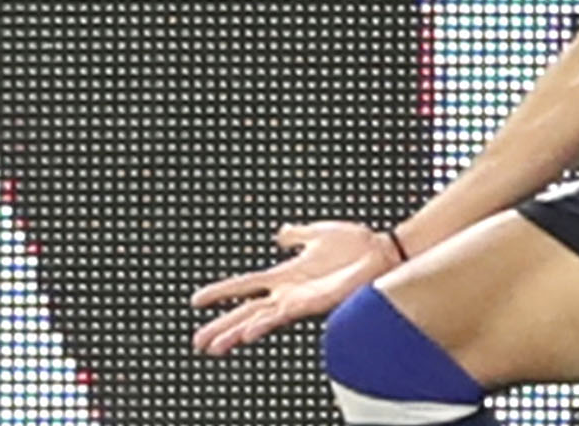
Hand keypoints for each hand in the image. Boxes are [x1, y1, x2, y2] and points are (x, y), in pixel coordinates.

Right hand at [190, 221, 400, 354]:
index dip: (221, 292)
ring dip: (236, 333)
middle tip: (198, 342)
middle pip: (247, 311)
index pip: (245, 286)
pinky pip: (283, 316)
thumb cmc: (357, 244)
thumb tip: (279, 234)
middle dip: (221, 326)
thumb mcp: (318, 233)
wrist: (382, 250)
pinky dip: (264, 324)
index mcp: (286, 275)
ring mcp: (300, 300)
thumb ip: (296, 234)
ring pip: (259, 320)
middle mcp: (289, 292)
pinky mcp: (314, 303)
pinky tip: (249, 332)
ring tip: (215, 346)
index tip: (196, 300)